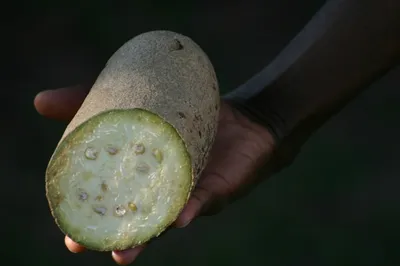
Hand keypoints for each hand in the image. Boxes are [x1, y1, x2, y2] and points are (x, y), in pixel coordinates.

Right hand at [34, 84, 276, 264]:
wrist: (243, 120)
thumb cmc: (187, 117)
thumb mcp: (140, 104)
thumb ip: (93, 102)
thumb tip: (40, 102)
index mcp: (141, 180)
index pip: (109, 205)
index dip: (87, 219)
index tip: (65, 228)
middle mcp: (162, 194)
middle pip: (131, 223)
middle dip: (108, 237)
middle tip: (81, 246)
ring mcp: (188, 195)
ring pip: (163, 221)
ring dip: (144, 236)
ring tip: (124, 251)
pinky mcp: (215, 190)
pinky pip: (201, 203)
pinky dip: (190, 209)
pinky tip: (179, 217)